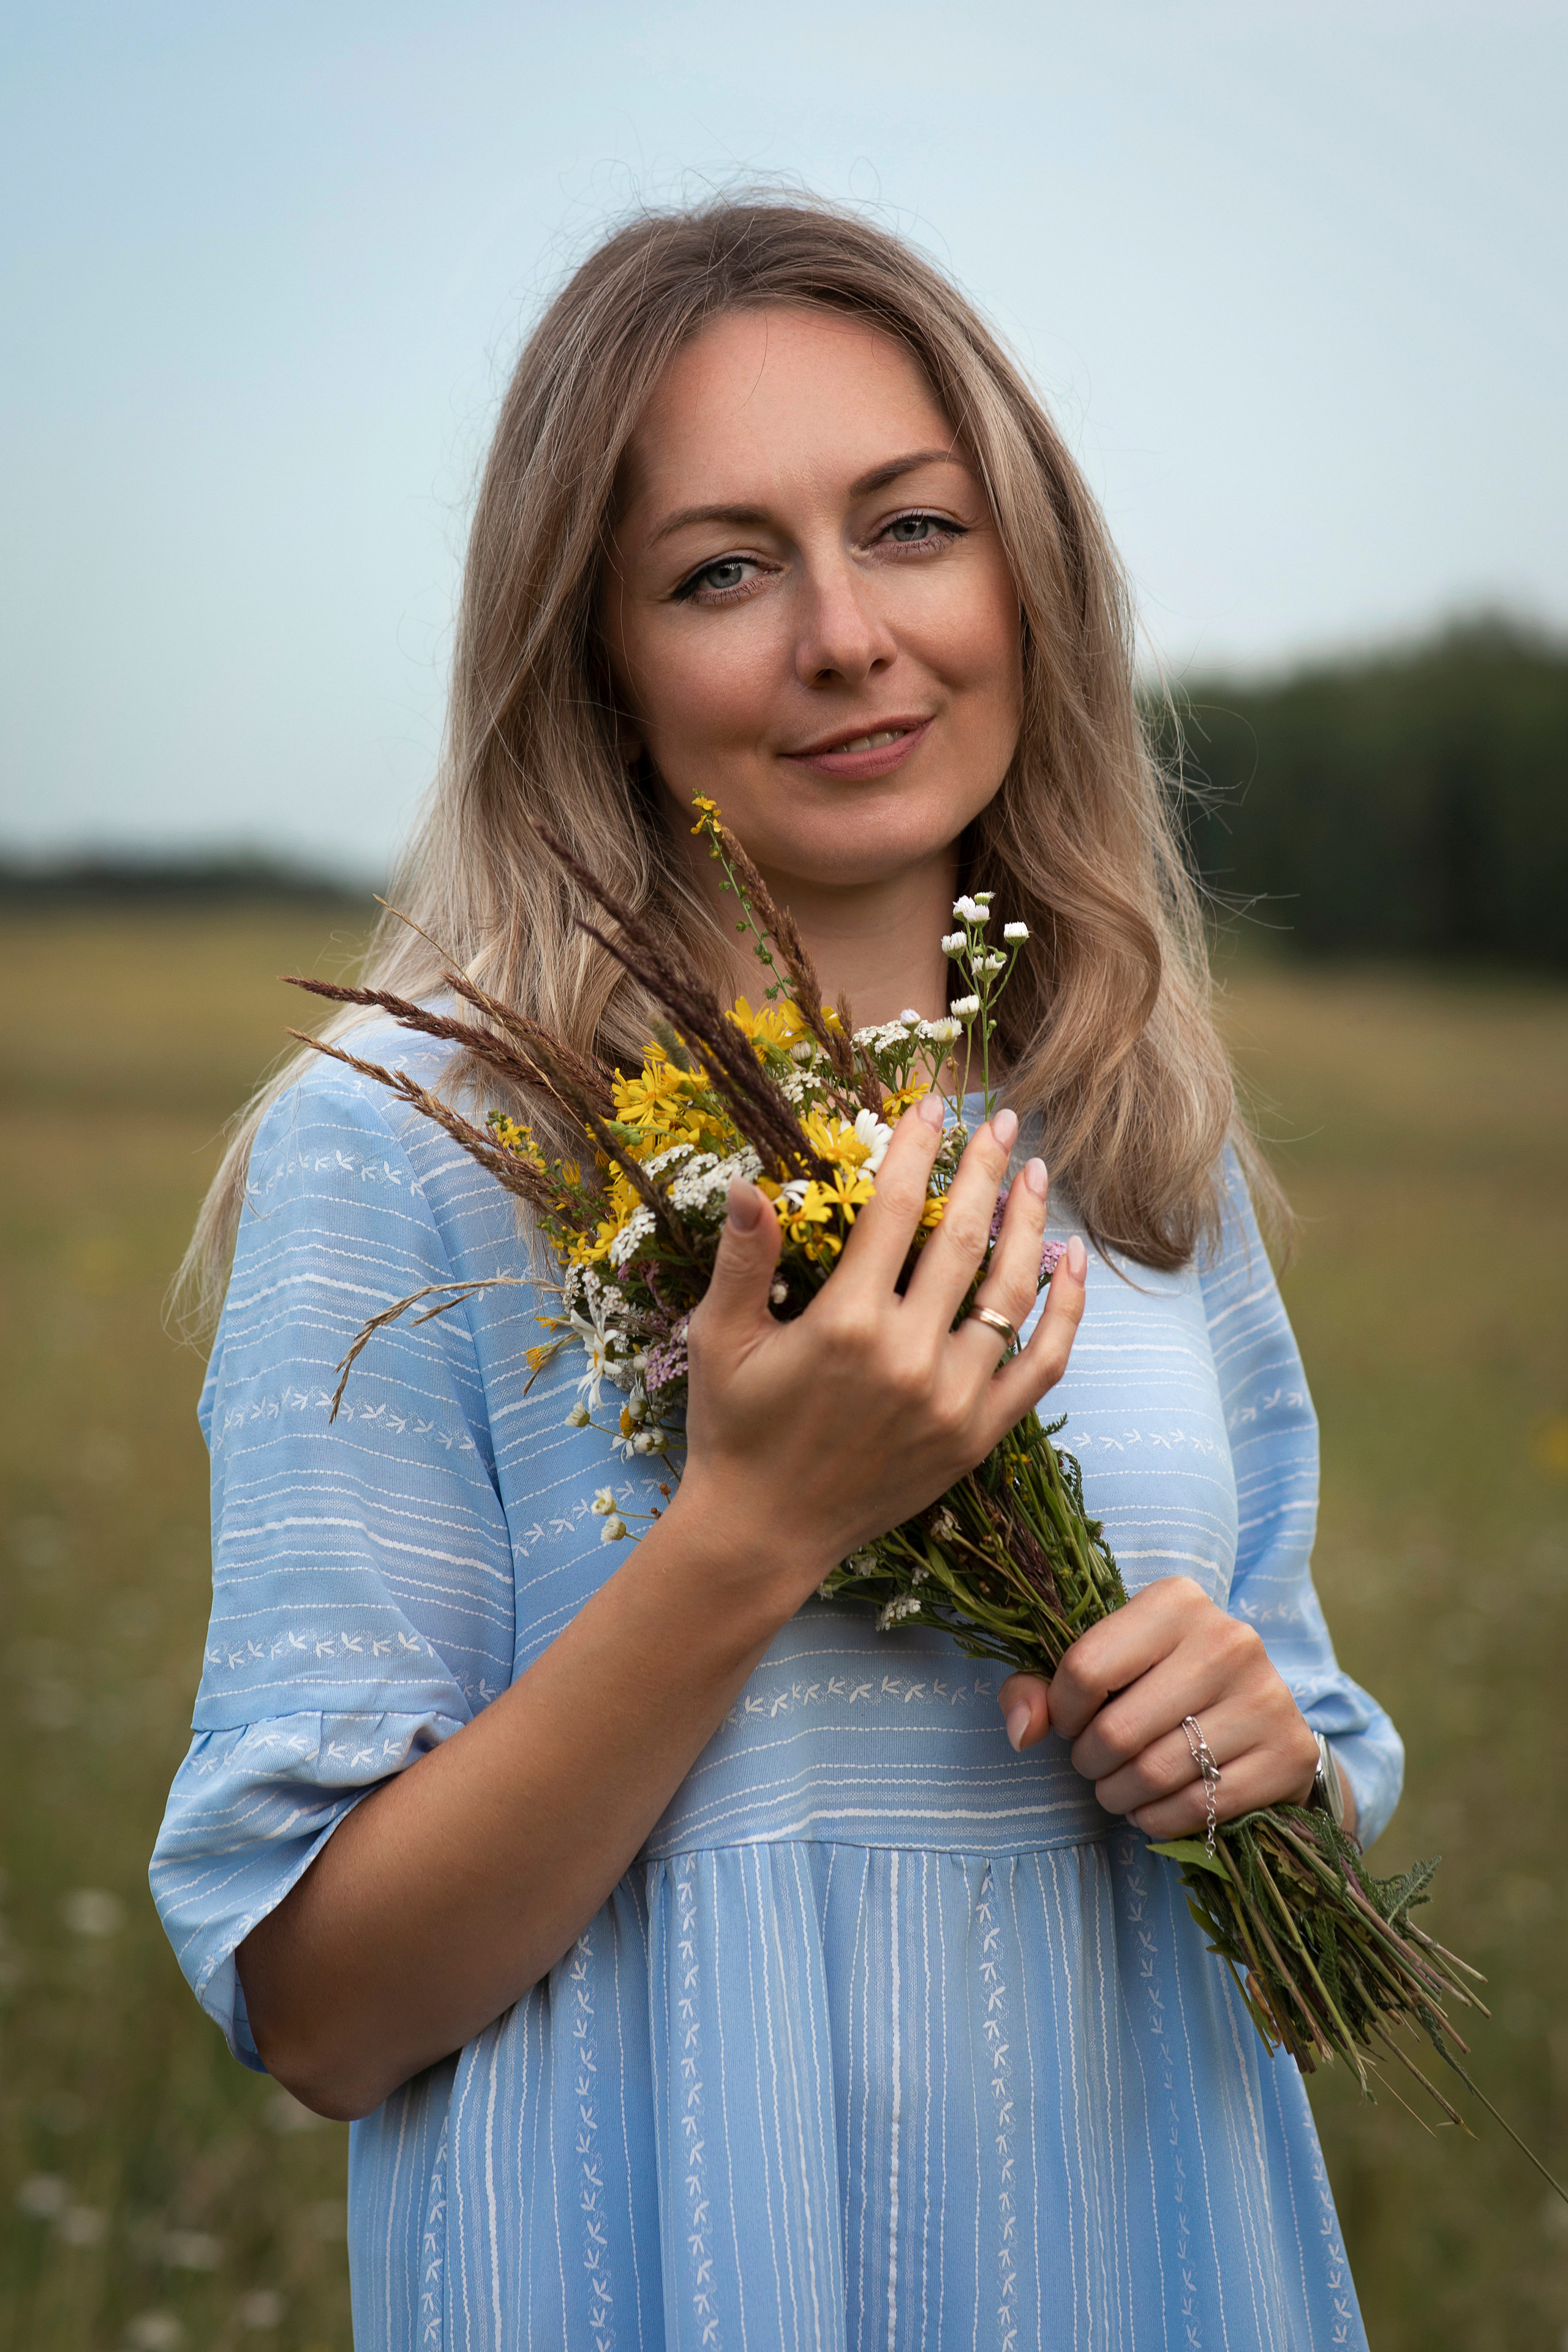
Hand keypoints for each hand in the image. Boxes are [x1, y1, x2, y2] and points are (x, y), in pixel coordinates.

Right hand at [670, 1096, 1089, 1619]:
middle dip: (984, 1169)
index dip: (916, 1147)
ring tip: (1035, 1173)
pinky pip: (1042, 1363)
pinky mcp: (977, 1436)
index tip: (931, 1105)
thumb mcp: (720, 1339)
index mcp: (844, 1324)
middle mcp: (906, 1357)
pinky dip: (1066, 1310)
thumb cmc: (734, 1429)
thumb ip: (743, 1258)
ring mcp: (951, 1399)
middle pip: (963, 1238)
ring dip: (1029, 1224)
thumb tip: (748, 1181)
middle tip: (1000, 1121)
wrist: (764, 1533)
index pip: (893, 1209)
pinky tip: (1071, 1261)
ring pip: (1010, 1293)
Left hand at [996, 1576, 1321, 1836]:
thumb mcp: (1102, 1665)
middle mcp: (1228, 1638)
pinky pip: (1196, 1807)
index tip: (1069, 1722)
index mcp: (1176, 1600)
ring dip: (1118, 1795)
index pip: (1086, 1667)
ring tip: (1117, 1788)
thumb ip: (1039, 1687)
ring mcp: (1265, 1696)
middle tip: (1093, 1764)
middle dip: (1089, 1762)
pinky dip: (1158, 1819)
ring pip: (1155, 1774)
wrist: (1260, 1717)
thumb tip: (1022, 1731)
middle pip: (1118, 1730)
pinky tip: (1153, 1806)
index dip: (1061, 1710)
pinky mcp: (1288, 1752)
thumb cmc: (1159, 1684)